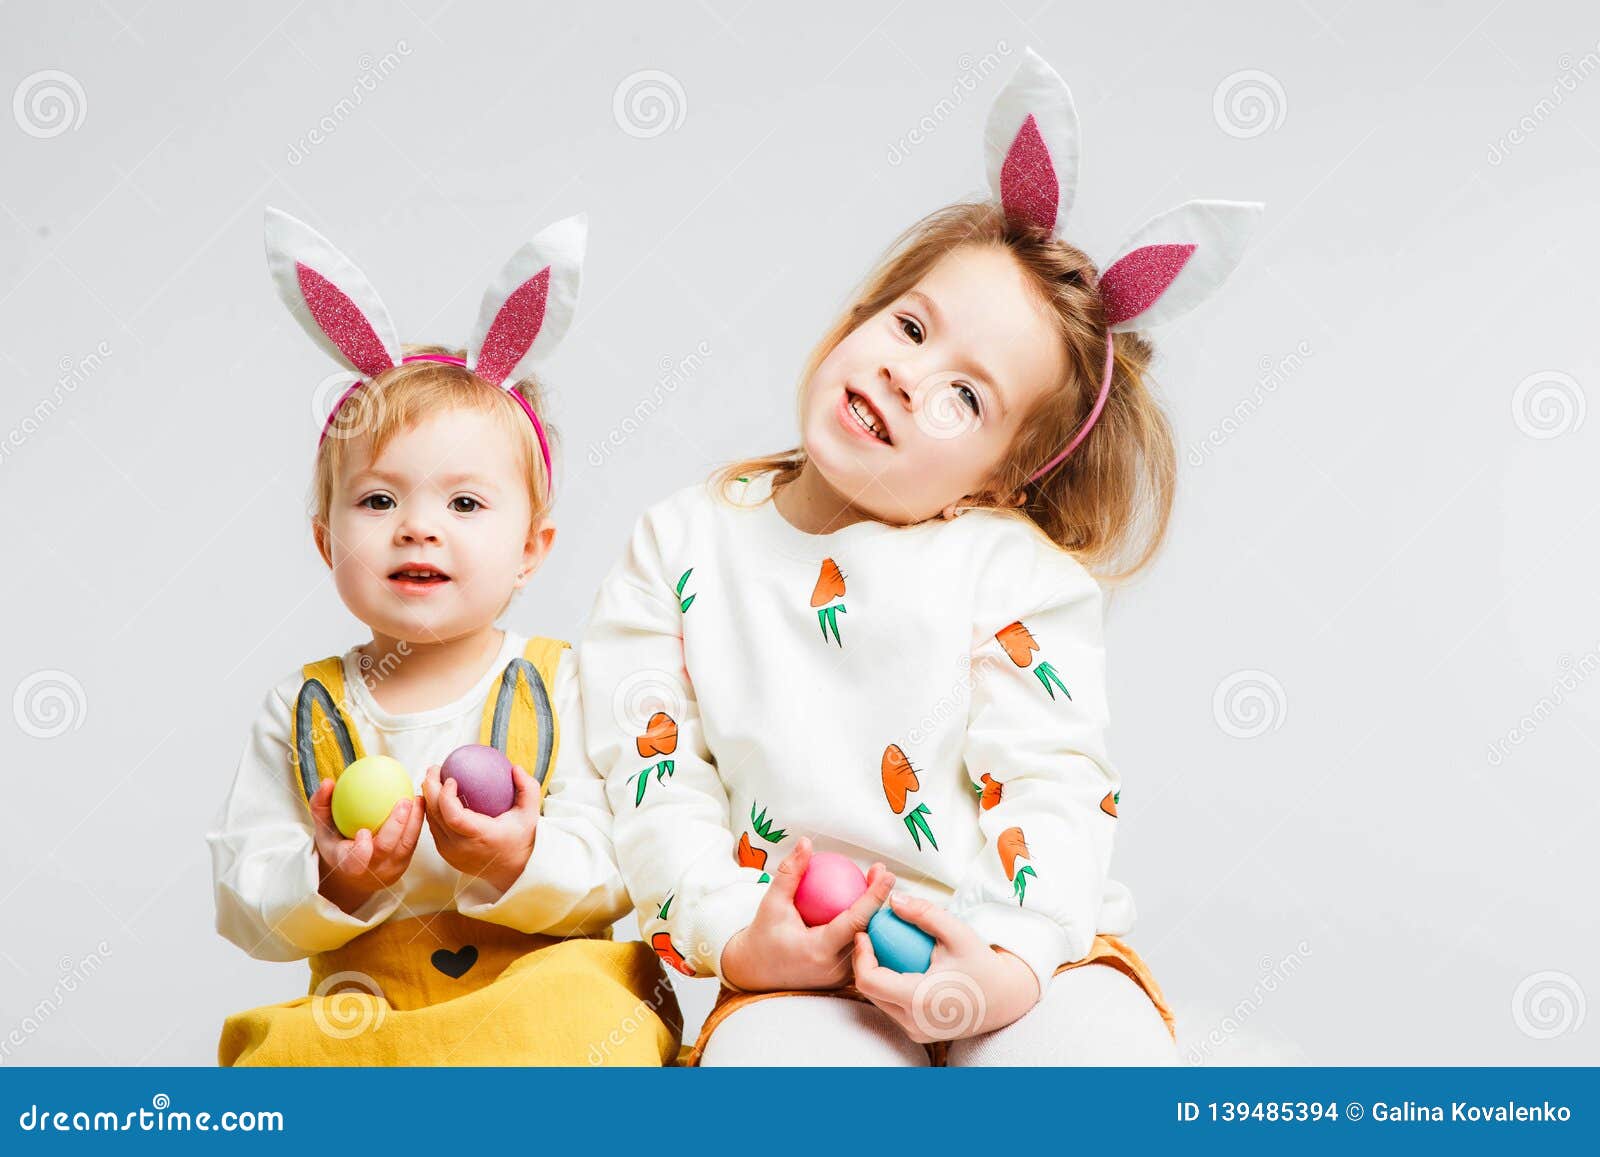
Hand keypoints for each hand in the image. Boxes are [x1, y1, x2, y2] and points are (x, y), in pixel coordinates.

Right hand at [308, 777, 423, 915]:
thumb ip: (321, 804)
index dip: (360, 851)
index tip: (363, 831)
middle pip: (386, 849)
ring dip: (413, 821)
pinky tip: (420, 803)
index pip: (353, 862)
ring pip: (405, 845)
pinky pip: (413, 841)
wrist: (356, 870)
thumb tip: (328, 782)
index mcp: (347, 863)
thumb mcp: (323, 826)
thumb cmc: (337, 842)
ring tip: (416, 799)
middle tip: (403, 801)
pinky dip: (417, 822)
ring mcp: (390, 867)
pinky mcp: (405, 862)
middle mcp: (371, 869)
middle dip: (396, 826)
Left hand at [422, 762, 541, 894]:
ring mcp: (451, 853)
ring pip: (431, 822)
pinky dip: (433, 811)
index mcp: (481, 836)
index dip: (446, 796)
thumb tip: (515, 768)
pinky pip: (434, 829)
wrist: (513, 870)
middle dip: (430, 788)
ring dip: (428, 798)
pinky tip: (436, 796)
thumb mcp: (530, 813)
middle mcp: (462, 847)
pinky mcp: (446, 855)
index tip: (451, 779)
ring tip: (433, 778)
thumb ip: (527, 788)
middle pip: (436, 816)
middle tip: (435, 769)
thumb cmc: (521, 840)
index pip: (454, 817)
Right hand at [720, 837, 894, 990]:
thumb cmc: (762, 936)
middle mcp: (835, 968)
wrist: (755, 973)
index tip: (886, 874)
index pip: (855, 921)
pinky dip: (865, 927)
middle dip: (880, 901)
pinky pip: (859, 949)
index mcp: (819, 950)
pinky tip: (867, 904)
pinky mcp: (842, 979)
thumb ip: (790, 873)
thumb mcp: (772, 903)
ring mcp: (840, 978)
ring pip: (868, 943)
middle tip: (882, 872)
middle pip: (868, 931)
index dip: (874, 897)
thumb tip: (806, 843)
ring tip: (878, 883)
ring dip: (876, 914)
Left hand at [851, 892, 1041, 1042]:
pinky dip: (889, 987)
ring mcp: (916, 1031)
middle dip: (864, 963)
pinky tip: (898, 965)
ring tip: (884, 948)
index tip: (864, 933)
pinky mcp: (919, 1033)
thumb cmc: (982, 965)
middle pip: (869, 992)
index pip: (869, 981)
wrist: (1005, 999)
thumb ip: (924, 913)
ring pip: (879, 1001)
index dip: (860, 955)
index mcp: (919, 1000)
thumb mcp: (957, 933)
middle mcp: (913, 1022)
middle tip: (871, 936)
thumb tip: (893, 900)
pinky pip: (892, 1008)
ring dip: (875, 975)